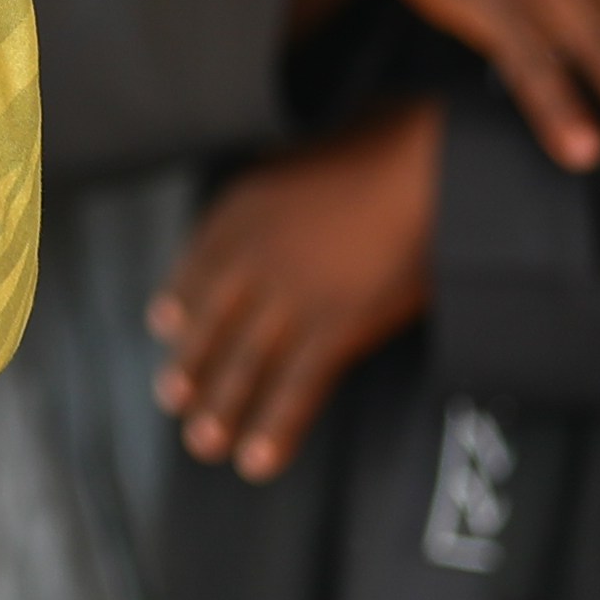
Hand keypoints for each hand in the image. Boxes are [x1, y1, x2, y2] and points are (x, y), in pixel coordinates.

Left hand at [154, 103, 438, 479]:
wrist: (433, 157)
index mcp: (243, 205)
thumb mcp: (318, 140)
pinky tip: (258, 462)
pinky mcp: (335, 327)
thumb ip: (293, 172)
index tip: (165, 326)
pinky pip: (296, 388)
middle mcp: (254, 255)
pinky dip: (275, 428)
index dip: (181, 299)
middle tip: (174, 401)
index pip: (198, 264)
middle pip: (212, 323)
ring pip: (244, 363)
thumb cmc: (392, 138)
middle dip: (192, 366)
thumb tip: (297, 173)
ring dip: (221, 410)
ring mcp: (291, 295)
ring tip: (203, 445)